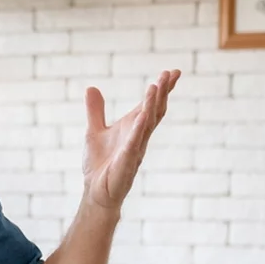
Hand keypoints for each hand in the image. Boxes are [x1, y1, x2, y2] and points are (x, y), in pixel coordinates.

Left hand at [82, 69, 179, 210]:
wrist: (94, 192)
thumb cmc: (99, 164)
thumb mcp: (94, 131)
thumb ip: (95, 111)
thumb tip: (91, 87)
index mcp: (132, 129)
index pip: (150, 106)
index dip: (162, 90)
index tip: (173, 72)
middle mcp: (138, 137)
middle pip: (155, 112)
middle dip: (162, 93)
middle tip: (169, 74)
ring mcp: (134, 150)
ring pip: (147, 124)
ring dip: (151, 106)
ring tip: (156, 86)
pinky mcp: (125, 162)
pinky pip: (133, 144)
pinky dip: (137, 130)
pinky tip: (141, 116)